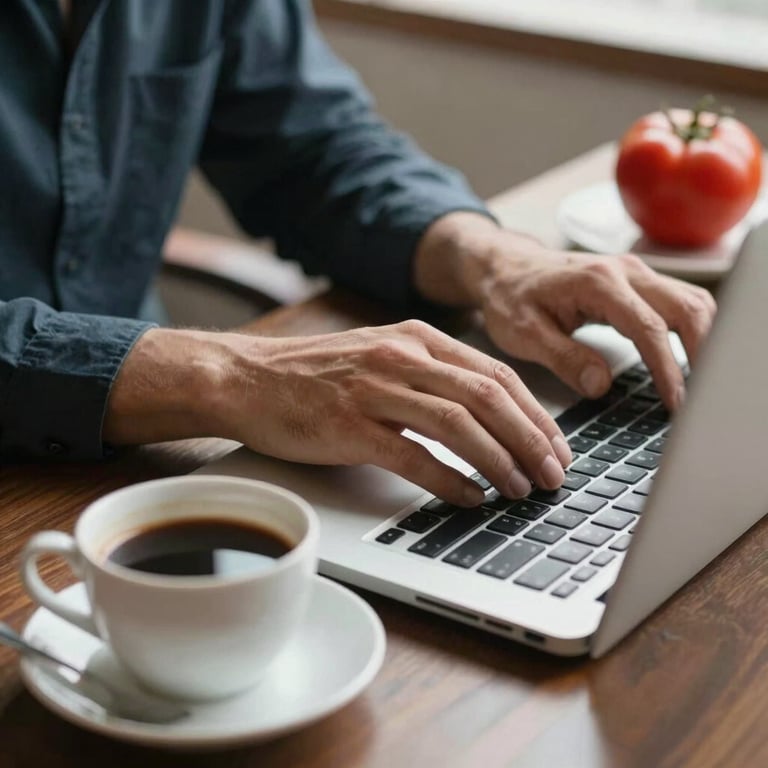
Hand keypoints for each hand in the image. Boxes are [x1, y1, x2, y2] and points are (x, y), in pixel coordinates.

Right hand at [104, 322, 571, 506]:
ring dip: (498, 460)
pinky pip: (413, 455)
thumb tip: (484, 414)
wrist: (247, 378)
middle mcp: (401, 356)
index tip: (556, 445)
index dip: (534, 413)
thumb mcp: (379, 355)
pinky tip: (469, 498)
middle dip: (529, 439)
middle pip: (487, 396)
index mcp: (415, 338)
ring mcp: (374, 389)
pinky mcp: (349, 425)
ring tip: (521, 489)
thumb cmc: (314, 374)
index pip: (495, 374)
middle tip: (554, 474)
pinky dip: (449, 479)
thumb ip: (429, 375)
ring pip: (458, 424)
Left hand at [414, 213, 716, 410]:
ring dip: (706, 340)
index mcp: (596, 283)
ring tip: (705, 384)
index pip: (648, 328)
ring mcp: (635, 273)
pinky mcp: (638, 282)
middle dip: (704, 354)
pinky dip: (694, 330)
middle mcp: (624, 271)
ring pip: (692, 301)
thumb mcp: (524, 333)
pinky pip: (681, 301)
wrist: (505, 267)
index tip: (677, 404)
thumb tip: (602, 385)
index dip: (667, 369)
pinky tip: (693, 360)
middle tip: (704, 398)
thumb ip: (563, 358)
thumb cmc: (510, 298)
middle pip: (687, 307)